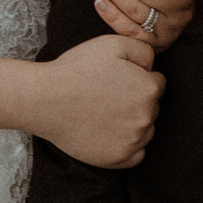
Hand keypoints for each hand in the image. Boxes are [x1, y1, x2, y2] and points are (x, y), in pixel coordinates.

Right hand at [33, 32, 163, 169]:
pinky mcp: (118, 159)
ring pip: (146, 131)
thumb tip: (152, 67)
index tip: (118, 80)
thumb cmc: (76, 70)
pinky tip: (110, 134)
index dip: (138, 78)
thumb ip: (143, 51)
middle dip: (136, 101)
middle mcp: (146, 117)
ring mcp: (133, 140)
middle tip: (108, 95)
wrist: (45, 100)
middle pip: (152, 108)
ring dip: (133, 123)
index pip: (157, 84)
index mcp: (148, 89)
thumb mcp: (112, 43)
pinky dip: (128, 146)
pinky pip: (136, 155)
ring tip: (105, 114)